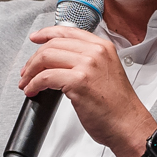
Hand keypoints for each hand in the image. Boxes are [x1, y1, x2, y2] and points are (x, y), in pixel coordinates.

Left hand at [20, 26, 156, 156]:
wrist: (128, 125)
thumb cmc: (118, 106)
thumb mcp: (106, 72)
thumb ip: (88, 60)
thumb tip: (61, 60)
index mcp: (103, 47)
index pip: (68, 31)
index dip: (46, 33)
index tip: (35, 38)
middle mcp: (95, 52)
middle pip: (53, 44)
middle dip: (34, 59)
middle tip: (27, 72)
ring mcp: (87, 65)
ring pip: (46, 58)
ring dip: (31, 72)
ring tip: (27, 83)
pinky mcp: (78, 81)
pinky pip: (45, 77)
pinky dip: (34, 84)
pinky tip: (33, 91)